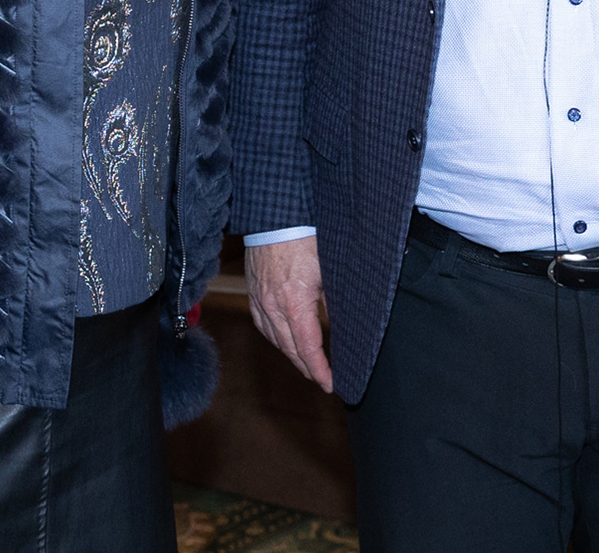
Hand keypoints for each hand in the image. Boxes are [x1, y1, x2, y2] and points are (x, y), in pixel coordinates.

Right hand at [245, 236, 332, 391]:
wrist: (277, 214)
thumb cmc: (307, 237)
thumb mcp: (330, 271)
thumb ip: (335, 301)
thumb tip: (346, 324)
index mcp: (295, 303)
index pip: (308, 348)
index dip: (320, 370)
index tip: (330, 384)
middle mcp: (273, 306)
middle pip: (290, 348)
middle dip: (307, 367)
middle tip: (321, 380)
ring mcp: (260, 299)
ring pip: (274, 338)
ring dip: (291, 354)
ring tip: (306, 364)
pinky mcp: (253, 290)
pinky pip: (262, 323)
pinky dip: (275, 337)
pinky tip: (283, 339)